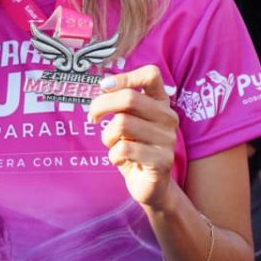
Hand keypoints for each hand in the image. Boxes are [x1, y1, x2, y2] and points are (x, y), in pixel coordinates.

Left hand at [89, 65, 179, 210]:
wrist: (151, 186)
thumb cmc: (135, 148)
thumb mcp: (128, 121)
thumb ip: (121, 103)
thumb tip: (104, 85)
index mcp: (161, 102)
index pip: (150, 74)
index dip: (125, 77)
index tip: (104, 86)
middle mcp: (168, 117)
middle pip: (129, 98)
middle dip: (101, 105)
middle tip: (92, 117)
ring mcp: (168, 140)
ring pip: (122, 124)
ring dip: (108, 136)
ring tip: (113, 144)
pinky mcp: (162, 161)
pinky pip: (124, 149)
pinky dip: (113, 155)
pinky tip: (120, 160)